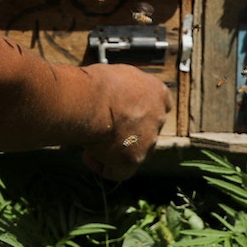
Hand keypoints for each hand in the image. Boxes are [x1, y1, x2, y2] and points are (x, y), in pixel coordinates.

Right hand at [78, 65, 171, 180]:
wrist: (91, 100)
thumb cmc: (96, 83)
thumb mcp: (118, 75)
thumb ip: (126, 88)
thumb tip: (116, 95)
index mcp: (157, 92)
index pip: (158, 105)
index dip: (138, 110)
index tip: (119, 110)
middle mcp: (158, 117)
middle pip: (146, 131)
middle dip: (127, 132)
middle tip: (103, 127)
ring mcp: (149, 140)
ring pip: (133, 152)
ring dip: (114, 149)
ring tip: (89, 140)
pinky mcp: (134, 159)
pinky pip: (119, 171)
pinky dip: (103, 166)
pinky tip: (87, 155)